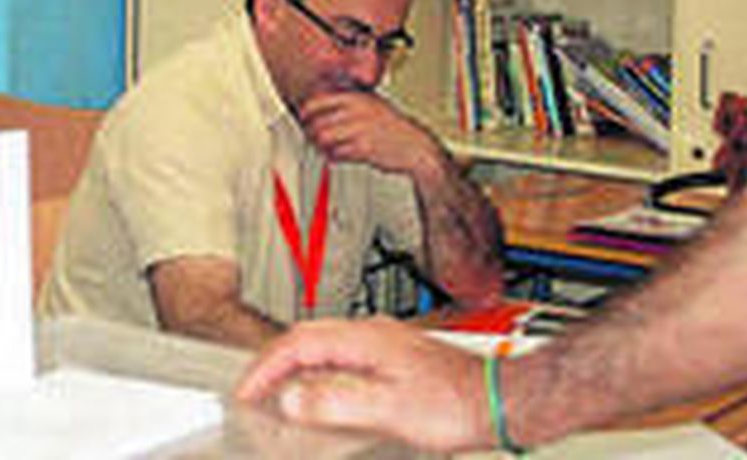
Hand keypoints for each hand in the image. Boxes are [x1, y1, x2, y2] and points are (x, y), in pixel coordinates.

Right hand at [235, 317, 490, 452]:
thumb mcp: (390, 412)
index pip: (297, 344)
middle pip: (305, 338)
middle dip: (273, 362)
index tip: (246, 391)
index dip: (265, 367)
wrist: (500, 401)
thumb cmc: (455, 405)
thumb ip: (336, 404)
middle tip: (253, 389)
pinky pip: (340, 355)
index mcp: (364, 339)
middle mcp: (371, 333)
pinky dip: (318, 370)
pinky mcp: (394, 357)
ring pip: (322, 345)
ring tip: (277, 390)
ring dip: (294, 364)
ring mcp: (383, 342)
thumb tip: (291, 400)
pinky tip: (321, 390)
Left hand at [298, 91, 439, 176]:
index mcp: (356, 98)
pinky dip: (334, 157)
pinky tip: (339, 157)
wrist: (417, 148)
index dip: (306, 112)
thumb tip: (319, 108)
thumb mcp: (371, 106)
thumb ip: (347, 105)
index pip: (317, 101)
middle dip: (312, 133)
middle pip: (316, 122)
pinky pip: (337, 153)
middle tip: (315, 139)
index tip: (304, 118)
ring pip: (323, 138)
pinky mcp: (363, 148)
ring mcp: (360, 129)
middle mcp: (356, 111)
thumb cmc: (393, 128)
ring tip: (327, 149)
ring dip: (321, 146)